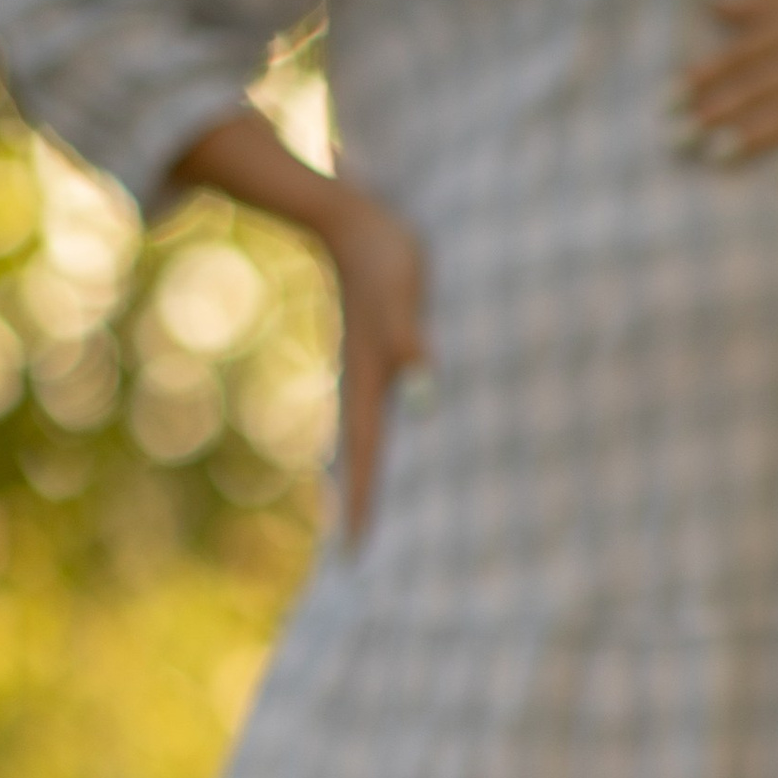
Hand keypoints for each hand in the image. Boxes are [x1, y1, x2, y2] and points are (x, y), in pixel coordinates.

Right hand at [326, 191, 428, 546]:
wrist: (354, 219)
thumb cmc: (384, 255)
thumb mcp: (401, 295)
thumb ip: (409, 342)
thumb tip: (423, 395)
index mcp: (369, 380)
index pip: (366, 457)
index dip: (363, 505)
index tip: (356, 554)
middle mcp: (364, 383)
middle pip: (361, 459)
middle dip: (360, 507)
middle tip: (359, 558)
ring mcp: (368, 370)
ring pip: (369, 439)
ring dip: (370, 478)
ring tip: (366, 519)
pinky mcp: (379, 354)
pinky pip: (379, 414)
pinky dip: (381, 444)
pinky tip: (394, 451)